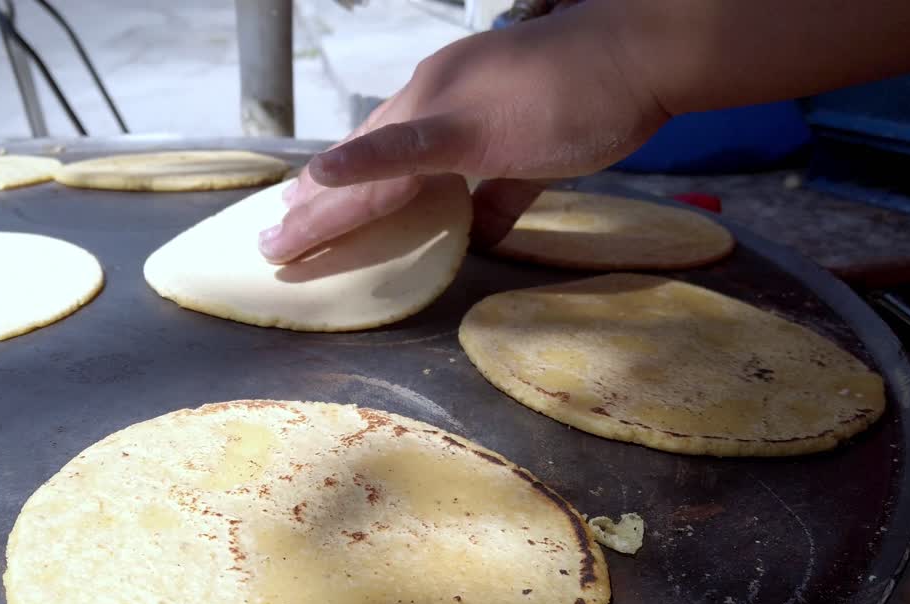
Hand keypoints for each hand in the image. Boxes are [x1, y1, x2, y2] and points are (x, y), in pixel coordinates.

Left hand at [259, 1, 668, 262]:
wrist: (634, 55)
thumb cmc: (591, 93)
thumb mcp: (534, 152)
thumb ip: (503, 194)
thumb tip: (487, 233)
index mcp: (443, 102)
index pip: (380, 150)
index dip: (343, 185)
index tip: (307, 214)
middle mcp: (429, 96)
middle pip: (359, 161)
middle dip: (314, 206)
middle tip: (275, 240)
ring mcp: (443, 106)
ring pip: (368, 168)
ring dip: (321, 209)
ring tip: (280, 242)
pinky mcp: (467, 126)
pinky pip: (404, 153)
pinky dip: (360, 168)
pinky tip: (320, 182)